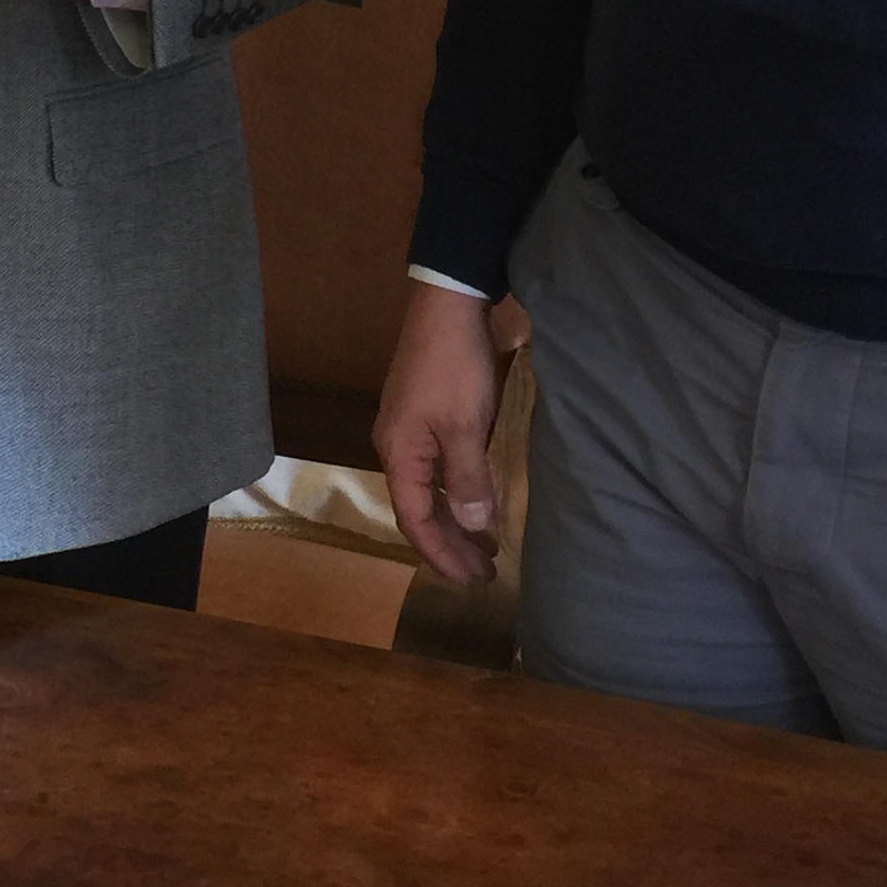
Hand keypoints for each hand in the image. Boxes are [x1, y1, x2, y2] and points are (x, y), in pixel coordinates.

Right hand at [375, 281, 505, 584]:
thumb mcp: (464, 425)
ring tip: (487, 547)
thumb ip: (468, 478)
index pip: (414, 520)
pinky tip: (480, 502)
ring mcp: (412, 433)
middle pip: (420, 511)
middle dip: (451, 544)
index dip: (442, 554)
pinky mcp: (429, 419)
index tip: (472, 579)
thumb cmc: (454, 367)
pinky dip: (459, 494)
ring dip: (456, 521)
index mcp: (399, 453)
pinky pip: (439, 472)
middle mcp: (398, 448)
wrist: (448, 306)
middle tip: (486, 572)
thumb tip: (473, 525)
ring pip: (430, 492)